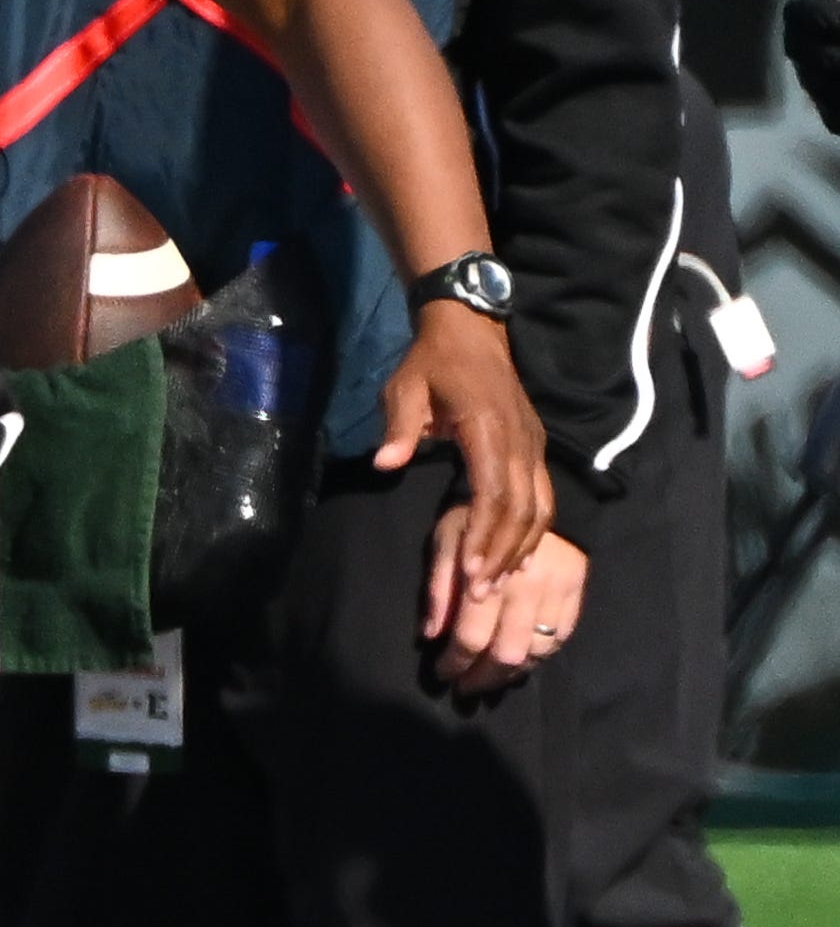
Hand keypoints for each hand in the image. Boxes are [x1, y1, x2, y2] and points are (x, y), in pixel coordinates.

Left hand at [380, 298, 549, 604]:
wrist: (472, 331)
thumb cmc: (431, 363)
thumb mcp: (404, 388)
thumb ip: (399, 428)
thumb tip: (384, 464)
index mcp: (489, 427)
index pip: (493, 491)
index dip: (483, 533)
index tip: (469, 570)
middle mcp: (521, 441)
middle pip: (521, 509)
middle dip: (501, 553)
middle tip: (480, 595)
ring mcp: (534, 445)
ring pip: (539, 508)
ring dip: (519, 548)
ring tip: (495, 586)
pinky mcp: (536, 449)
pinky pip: (542, 498)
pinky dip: (532, 532)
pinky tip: (516, 559)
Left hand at [429, 526, 586, 696]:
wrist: (524, 493)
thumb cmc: (474, 519)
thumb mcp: (444, 543)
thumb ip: (438, 589)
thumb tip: (430, 635)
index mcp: (489, 576)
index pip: (471, 637)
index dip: (454, 663)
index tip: (441, 674)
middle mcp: (527, 587)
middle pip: (507, 652)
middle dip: (483, 677)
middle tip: (465, 687)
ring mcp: (558, 589)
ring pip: (537, 650)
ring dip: (512, 673)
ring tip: (491, 679)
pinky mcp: (577, 588)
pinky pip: (561, 636)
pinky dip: (540, 655)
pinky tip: (520, 660)